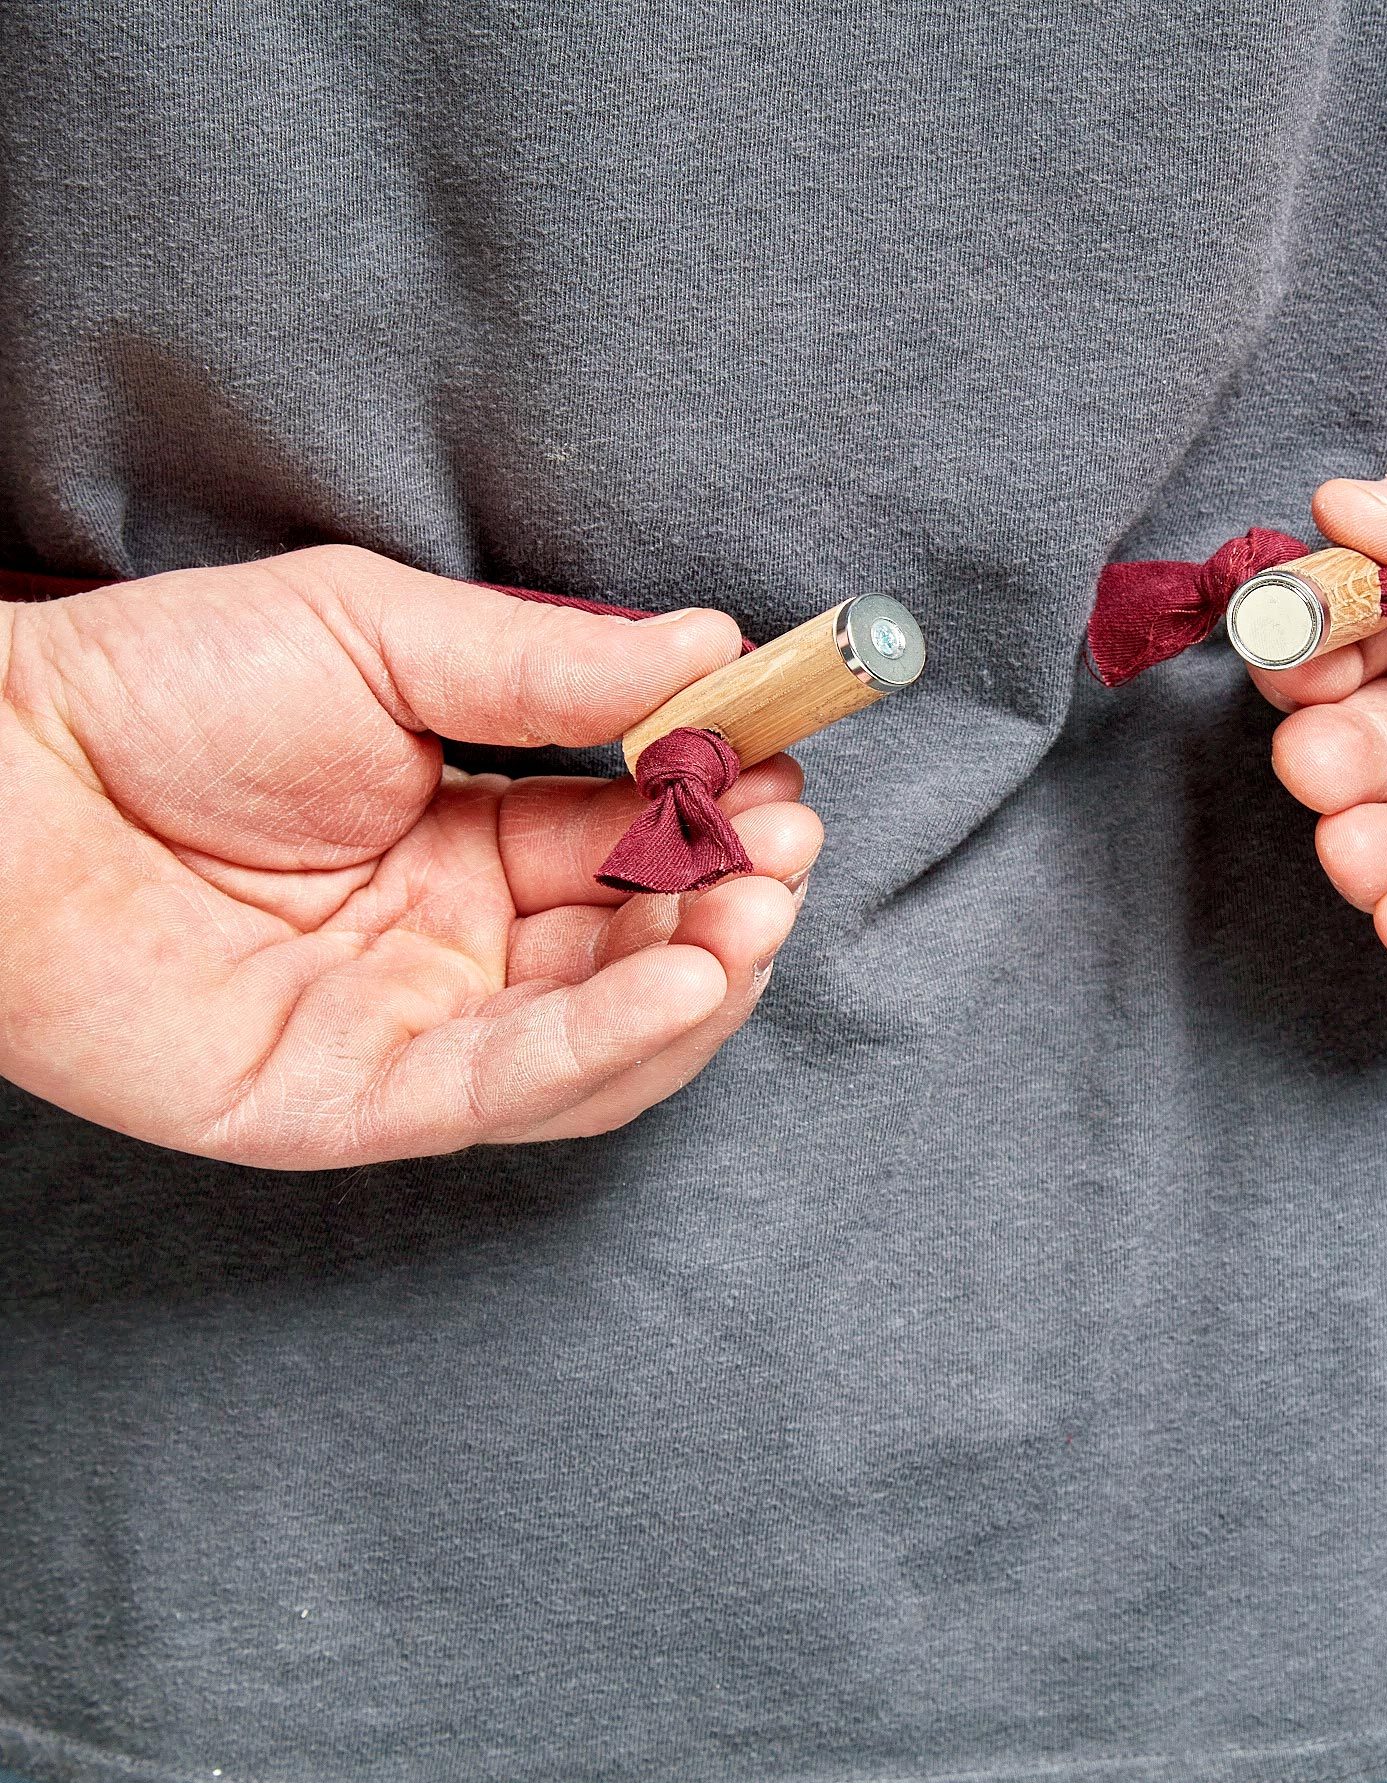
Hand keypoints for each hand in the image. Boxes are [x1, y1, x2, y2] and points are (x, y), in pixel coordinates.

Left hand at [0, 547, 820, 1166]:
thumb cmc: (160, 687)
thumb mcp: (384, 638)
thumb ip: (552, 668)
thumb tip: (718, 647)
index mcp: (474, 835)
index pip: (636, 843)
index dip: (720, 815)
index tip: (784, 771)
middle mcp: (460, 943)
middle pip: (642, 953)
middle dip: (732, 905)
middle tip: (782, 850)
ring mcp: (416, 1027)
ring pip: (604, 1043)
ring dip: (699, 983)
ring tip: (752, 910)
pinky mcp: (357, 1099)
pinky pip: (509, 1089)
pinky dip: (608, 1045)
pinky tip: (682, 978)